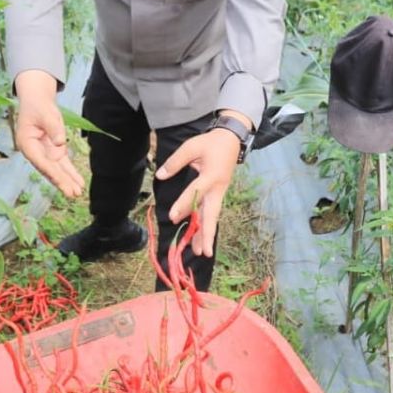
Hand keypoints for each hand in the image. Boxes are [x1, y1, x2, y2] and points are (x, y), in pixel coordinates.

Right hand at [13, 70, 83, 197]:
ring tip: (77, 193)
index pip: (40, 161)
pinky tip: (79, 183)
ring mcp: (45, 153)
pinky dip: (71, 173)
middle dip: (61, 182)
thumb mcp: (45, 113)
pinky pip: (64, 164)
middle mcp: (35, 152)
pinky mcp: (54, 151)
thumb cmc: (38, 106)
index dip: (51, 171)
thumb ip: (53, 127)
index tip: (60, 180)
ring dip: (67, 181)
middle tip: (72, 194)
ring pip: (57, 170)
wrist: (37, 101)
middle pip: (49, 170)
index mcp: (27, 144)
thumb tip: (60, 143)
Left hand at [155, 127, 241, 257]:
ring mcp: (220, 192)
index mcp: (211, 175)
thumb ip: (175, 162)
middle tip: (203, 252)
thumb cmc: (211, 143)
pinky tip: (201, 238)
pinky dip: (207, 225)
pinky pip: (211, 211)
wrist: (232, 140)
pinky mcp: (218, 193)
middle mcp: (217, 188)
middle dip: (207, 233)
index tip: (172, 217)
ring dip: (207, 234)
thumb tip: (161, 176)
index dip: (183, 204)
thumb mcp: (192, 146)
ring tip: (202, 252)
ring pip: (212, 216)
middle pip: (211, 213)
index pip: (195, 192)